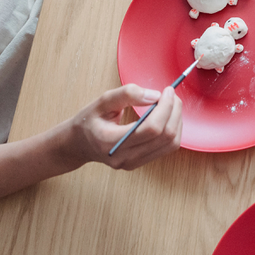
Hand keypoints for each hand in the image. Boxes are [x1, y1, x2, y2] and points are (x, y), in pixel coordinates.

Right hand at [62, 84, 182, 170]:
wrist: (78, 144)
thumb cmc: (88, 121)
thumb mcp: (101, 101)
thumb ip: (127, 94)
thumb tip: (155, 95)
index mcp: (111, 141)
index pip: (150, 129)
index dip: (165, 108)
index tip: (167, 91)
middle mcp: (124, 157)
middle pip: (164, 136)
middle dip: (174, 112)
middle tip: (171, 95)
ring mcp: (133, 163)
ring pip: (170, 144)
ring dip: (176, 121)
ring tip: (170, 104)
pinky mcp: (140, 163)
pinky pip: (166, 148)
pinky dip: (172, 130)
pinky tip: (166, 117)